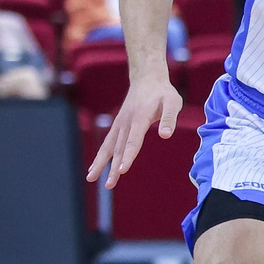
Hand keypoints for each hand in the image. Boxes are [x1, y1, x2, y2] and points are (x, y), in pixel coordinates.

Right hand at [87, 71, 183, 187]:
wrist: (147, 78)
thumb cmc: (163, 92)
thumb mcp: (173, 101)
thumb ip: (169, 118)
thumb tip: (166, 135)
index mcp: (140, 118)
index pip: (133, 141)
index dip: (128, 156)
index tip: (122, 170)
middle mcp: (126, 122)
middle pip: (118, 148)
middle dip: (112, 167)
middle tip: (108, 185)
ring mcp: (120, 124)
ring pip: (109, 146)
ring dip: (100, 163)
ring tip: (90, 178)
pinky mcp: (118, 125)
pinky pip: (107, 142)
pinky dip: (101, 155)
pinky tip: (95, 168)